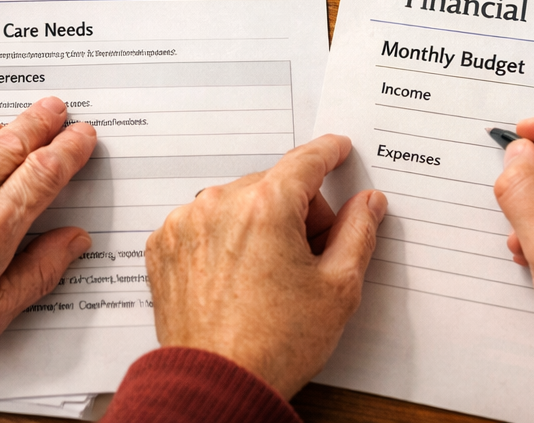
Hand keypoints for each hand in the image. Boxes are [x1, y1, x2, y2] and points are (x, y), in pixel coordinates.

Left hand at [145, 135, 386, 398]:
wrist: (214, 385)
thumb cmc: (273, 345)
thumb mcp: (337, 289)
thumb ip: (358, 233)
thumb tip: (368, 202)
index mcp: (266, 206)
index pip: (305, 161)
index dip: (328, 153)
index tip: (337, 148)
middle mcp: (220, 203)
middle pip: (272, 186)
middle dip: (296, 212)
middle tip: (306, 259)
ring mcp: (187, 221)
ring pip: (236, 203)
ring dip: (256, 223)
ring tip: (266, 276)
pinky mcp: (165, 243)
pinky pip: (203, 222)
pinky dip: (221, 239)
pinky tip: (234, 277)